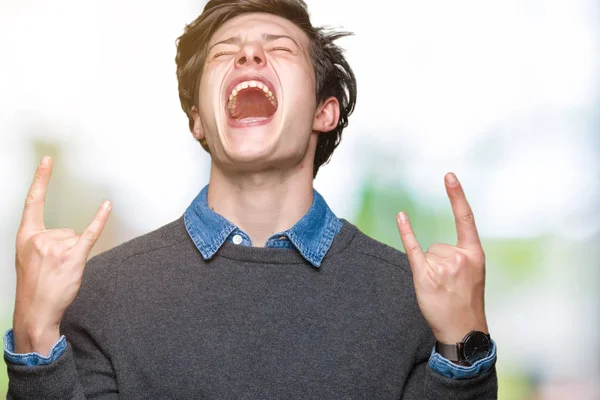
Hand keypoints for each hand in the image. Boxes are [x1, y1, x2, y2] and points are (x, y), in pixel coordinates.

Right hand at [12, 156, 111, 354]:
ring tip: (60, 271)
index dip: (41, 179)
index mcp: (26, 236)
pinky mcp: (74, 256)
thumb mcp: (27, 258)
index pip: (34, 201)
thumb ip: (42, 241)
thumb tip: (64, 236)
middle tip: (53, 268)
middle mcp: (41, 238)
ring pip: (77, 238)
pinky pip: (90, 233)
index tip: (48, 162)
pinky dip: (100, 219)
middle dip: (65, 248)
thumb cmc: (33, 285)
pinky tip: (107, 206)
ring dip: (73, 254)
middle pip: (66, 230)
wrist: (35, 310)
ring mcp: (57, 246)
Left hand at [396, 172, 487, 343]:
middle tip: (449, 286)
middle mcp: (460, 257)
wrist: (464, 330)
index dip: (457, 196)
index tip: (449, 176)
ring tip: (441, 290)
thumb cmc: (466, 302)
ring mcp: (443, 266)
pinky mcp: (425, 275)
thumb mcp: (474, 274)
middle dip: (439, 264)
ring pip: (427, 254)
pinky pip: (413, 248)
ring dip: (430, 270)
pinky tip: (401, 216)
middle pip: (438, 246)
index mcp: (475, 254)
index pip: (465, 218)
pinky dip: (406, 232)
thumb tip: (433, 247)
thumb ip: (459, 255)